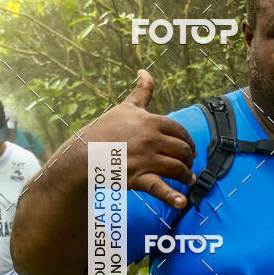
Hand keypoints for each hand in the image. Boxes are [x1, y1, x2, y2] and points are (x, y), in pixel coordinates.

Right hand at [82, 69, 196, 208]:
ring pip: (177, 168)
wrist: (84, 153)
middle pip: (182, 151)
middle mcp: (152, 140)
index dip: (188, 142)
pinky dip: (174, 197)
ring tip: (188, 180)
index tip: (188, 149)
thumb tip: (145, 71)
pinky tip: (182, 202)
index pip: (180, 132)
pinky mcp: (139, 177)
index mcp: (152, 122)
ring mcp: (147, 159)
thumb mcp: (125, 107)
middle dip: (188, 159)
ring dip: (187, 176)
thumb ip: (141, 91)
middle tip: (187, 165)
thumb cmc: (105, 129)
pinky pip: (161, 188)